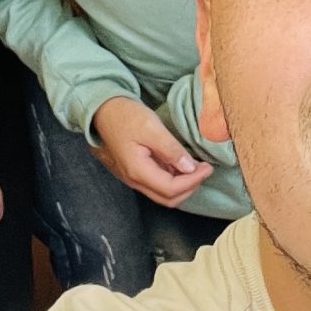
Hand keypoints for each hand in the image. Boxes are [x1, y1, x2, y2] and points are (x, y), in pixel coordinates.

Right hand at [92, 96, 210, 209]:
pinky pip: (157, 184)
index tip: (208, 167)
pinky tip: (182, 166)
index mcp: (138, 171)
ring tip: (197, 168)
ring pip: (163, 194)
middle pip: (168, 199)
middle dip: (190, 187)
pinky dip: (174, 180)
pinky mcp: (135, 172)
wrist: (103, 111)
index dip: (193, 181)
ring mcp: (133, 178)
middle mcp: (134, 180)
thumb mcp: (151, 127)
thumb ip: (171, 149)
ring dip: (183, 186)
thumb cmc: (126, 116)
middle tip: (204, 169)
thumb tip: (190, 168)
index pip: (171, 189)